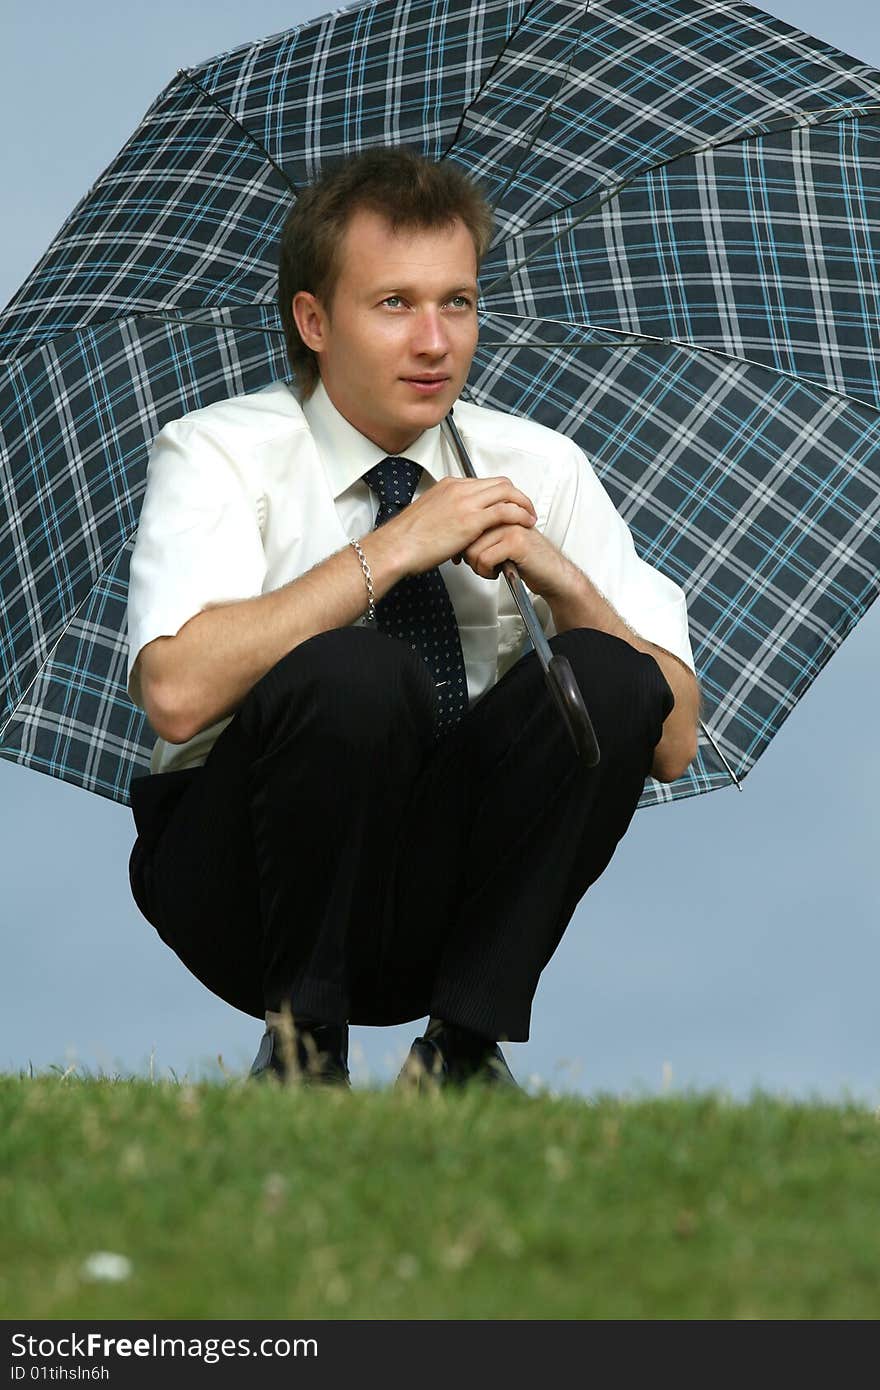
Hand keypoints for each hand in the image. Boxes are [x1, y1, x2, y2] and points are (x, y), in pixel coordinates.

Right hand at [384, 475, 538, 574]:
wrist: (395, 548)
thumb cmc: (406, 539)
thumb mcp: (428, 516)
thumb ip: (445, 514)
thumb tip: (453, 525)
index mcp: (448, 486)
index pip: (484, 482)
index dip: (501, 493)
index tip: (508, 504)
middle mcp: (459, 489)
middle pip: (500, 483)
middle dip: (517, 495)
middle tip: (525, 509)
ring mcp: (465, 503)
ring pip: (507, 493)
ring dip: (523, 504)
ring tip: (530, 517)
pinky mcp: (471, 520)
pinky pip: (505, 511)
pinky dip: (520, 515)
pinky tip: (525, 523)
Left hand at [453, 520, 573, 600]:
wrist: (553, 573)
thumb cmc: (528, 559)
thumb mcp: (502, 541)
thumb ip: (483, 533)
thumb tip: (457, 540)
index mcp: (500, 510)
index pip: (467, 520)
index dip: (461, 542)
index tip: (461, 556)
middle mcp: (505, 515)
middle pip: (466, 535)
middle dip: (468, 557)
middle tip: (480, 565)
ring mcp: (510, 526)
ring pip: (473, 549)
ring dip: (477, 567)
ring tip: (490, 569)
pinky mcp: (515, 542)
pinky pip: (484, 559)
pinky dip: (486, 571)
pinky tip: (497, 572)